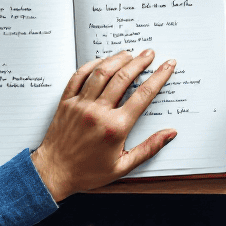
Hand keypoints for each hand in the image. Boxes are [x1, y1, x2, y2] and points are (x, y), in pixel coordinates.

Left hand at [31, 49, 176, 200]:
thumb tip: (170, 133)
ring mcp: (81, 105)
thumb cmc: (88, 172)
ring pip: (102, 72)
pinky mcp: (67, 102)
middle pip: (124, 77)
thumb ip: (149, 148)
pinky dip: (92, 64)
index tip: (168, 65)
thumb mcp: (123, 166)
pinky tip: (102, 61)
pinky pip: (79, 76)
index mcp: (116, 127)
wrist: (54, 172)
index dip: (159, 77)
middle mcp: (99, 112)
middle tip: (150, 53)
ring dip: (118, 59)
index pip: (143, 95)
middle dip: (140, 62)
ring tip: (129, 53)